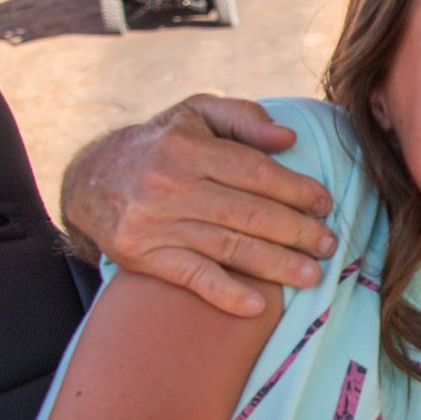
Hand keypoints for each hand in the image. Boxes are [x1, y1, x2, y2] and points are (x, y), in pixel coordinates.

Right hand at [61, 96, 337, 315]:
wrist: (91, 180)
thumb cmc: (161, 145)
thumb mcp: (195, 114)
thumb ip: (243, 118)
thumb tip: (288, 139)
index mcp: (187, 147)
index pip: (255, 172)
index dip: (296, 190)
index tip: (325, 204)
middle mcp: (170, 185)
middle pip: (249, 214)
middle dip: (297, 232)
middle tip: (329, 244)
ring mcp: (155, 223)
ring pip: (229, 248)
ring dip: (277, 265)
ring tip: (313, 275)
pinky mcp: (142, 256)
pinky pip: (192, 278)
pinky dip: (227, 293)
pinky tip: (258, 305)